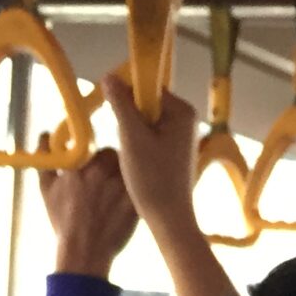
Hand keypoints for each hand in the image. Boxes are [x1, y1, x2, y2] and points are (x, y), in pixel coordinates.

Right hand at [39, 147, 138, 277]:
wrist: (84, 253)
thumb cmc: (63, 222)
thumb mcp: (46, 189)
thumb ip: (45, 158)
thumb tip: (46, 134)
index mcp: (78, 165)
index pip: (91, 143)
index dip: (93, 153)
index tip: (92, 163)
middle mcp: (100, 171)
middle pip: (113, 154)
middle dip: (110, 164)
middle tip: (106, 180)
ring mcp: (120, 185)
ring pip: (128, 167)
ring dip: (125, 174)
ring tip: (117, 193)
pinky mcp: (135, 200)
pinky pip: (140, 184)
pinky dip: (136, 189)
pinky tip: (127, 202)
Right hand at [103, 74, 201, 243]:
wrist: (169, 219)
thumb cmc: (152, 179)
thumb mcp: (131, 137)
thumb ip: (121, 104)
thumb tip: (109, 76)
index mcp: (182, 111)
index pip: (147, 87)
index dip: (127, 96)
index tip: (114, 113)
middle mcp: (186, 120)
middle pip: (146, 104)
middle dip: (129, 118)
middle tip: (126, 141)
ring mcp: (182, 136)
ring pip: (145, 121)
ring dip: (131, 133)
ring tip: (132, 154)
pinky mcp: (175, 151)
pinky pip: (150, 136)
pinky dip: (138, 144)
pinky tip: (137, 162)